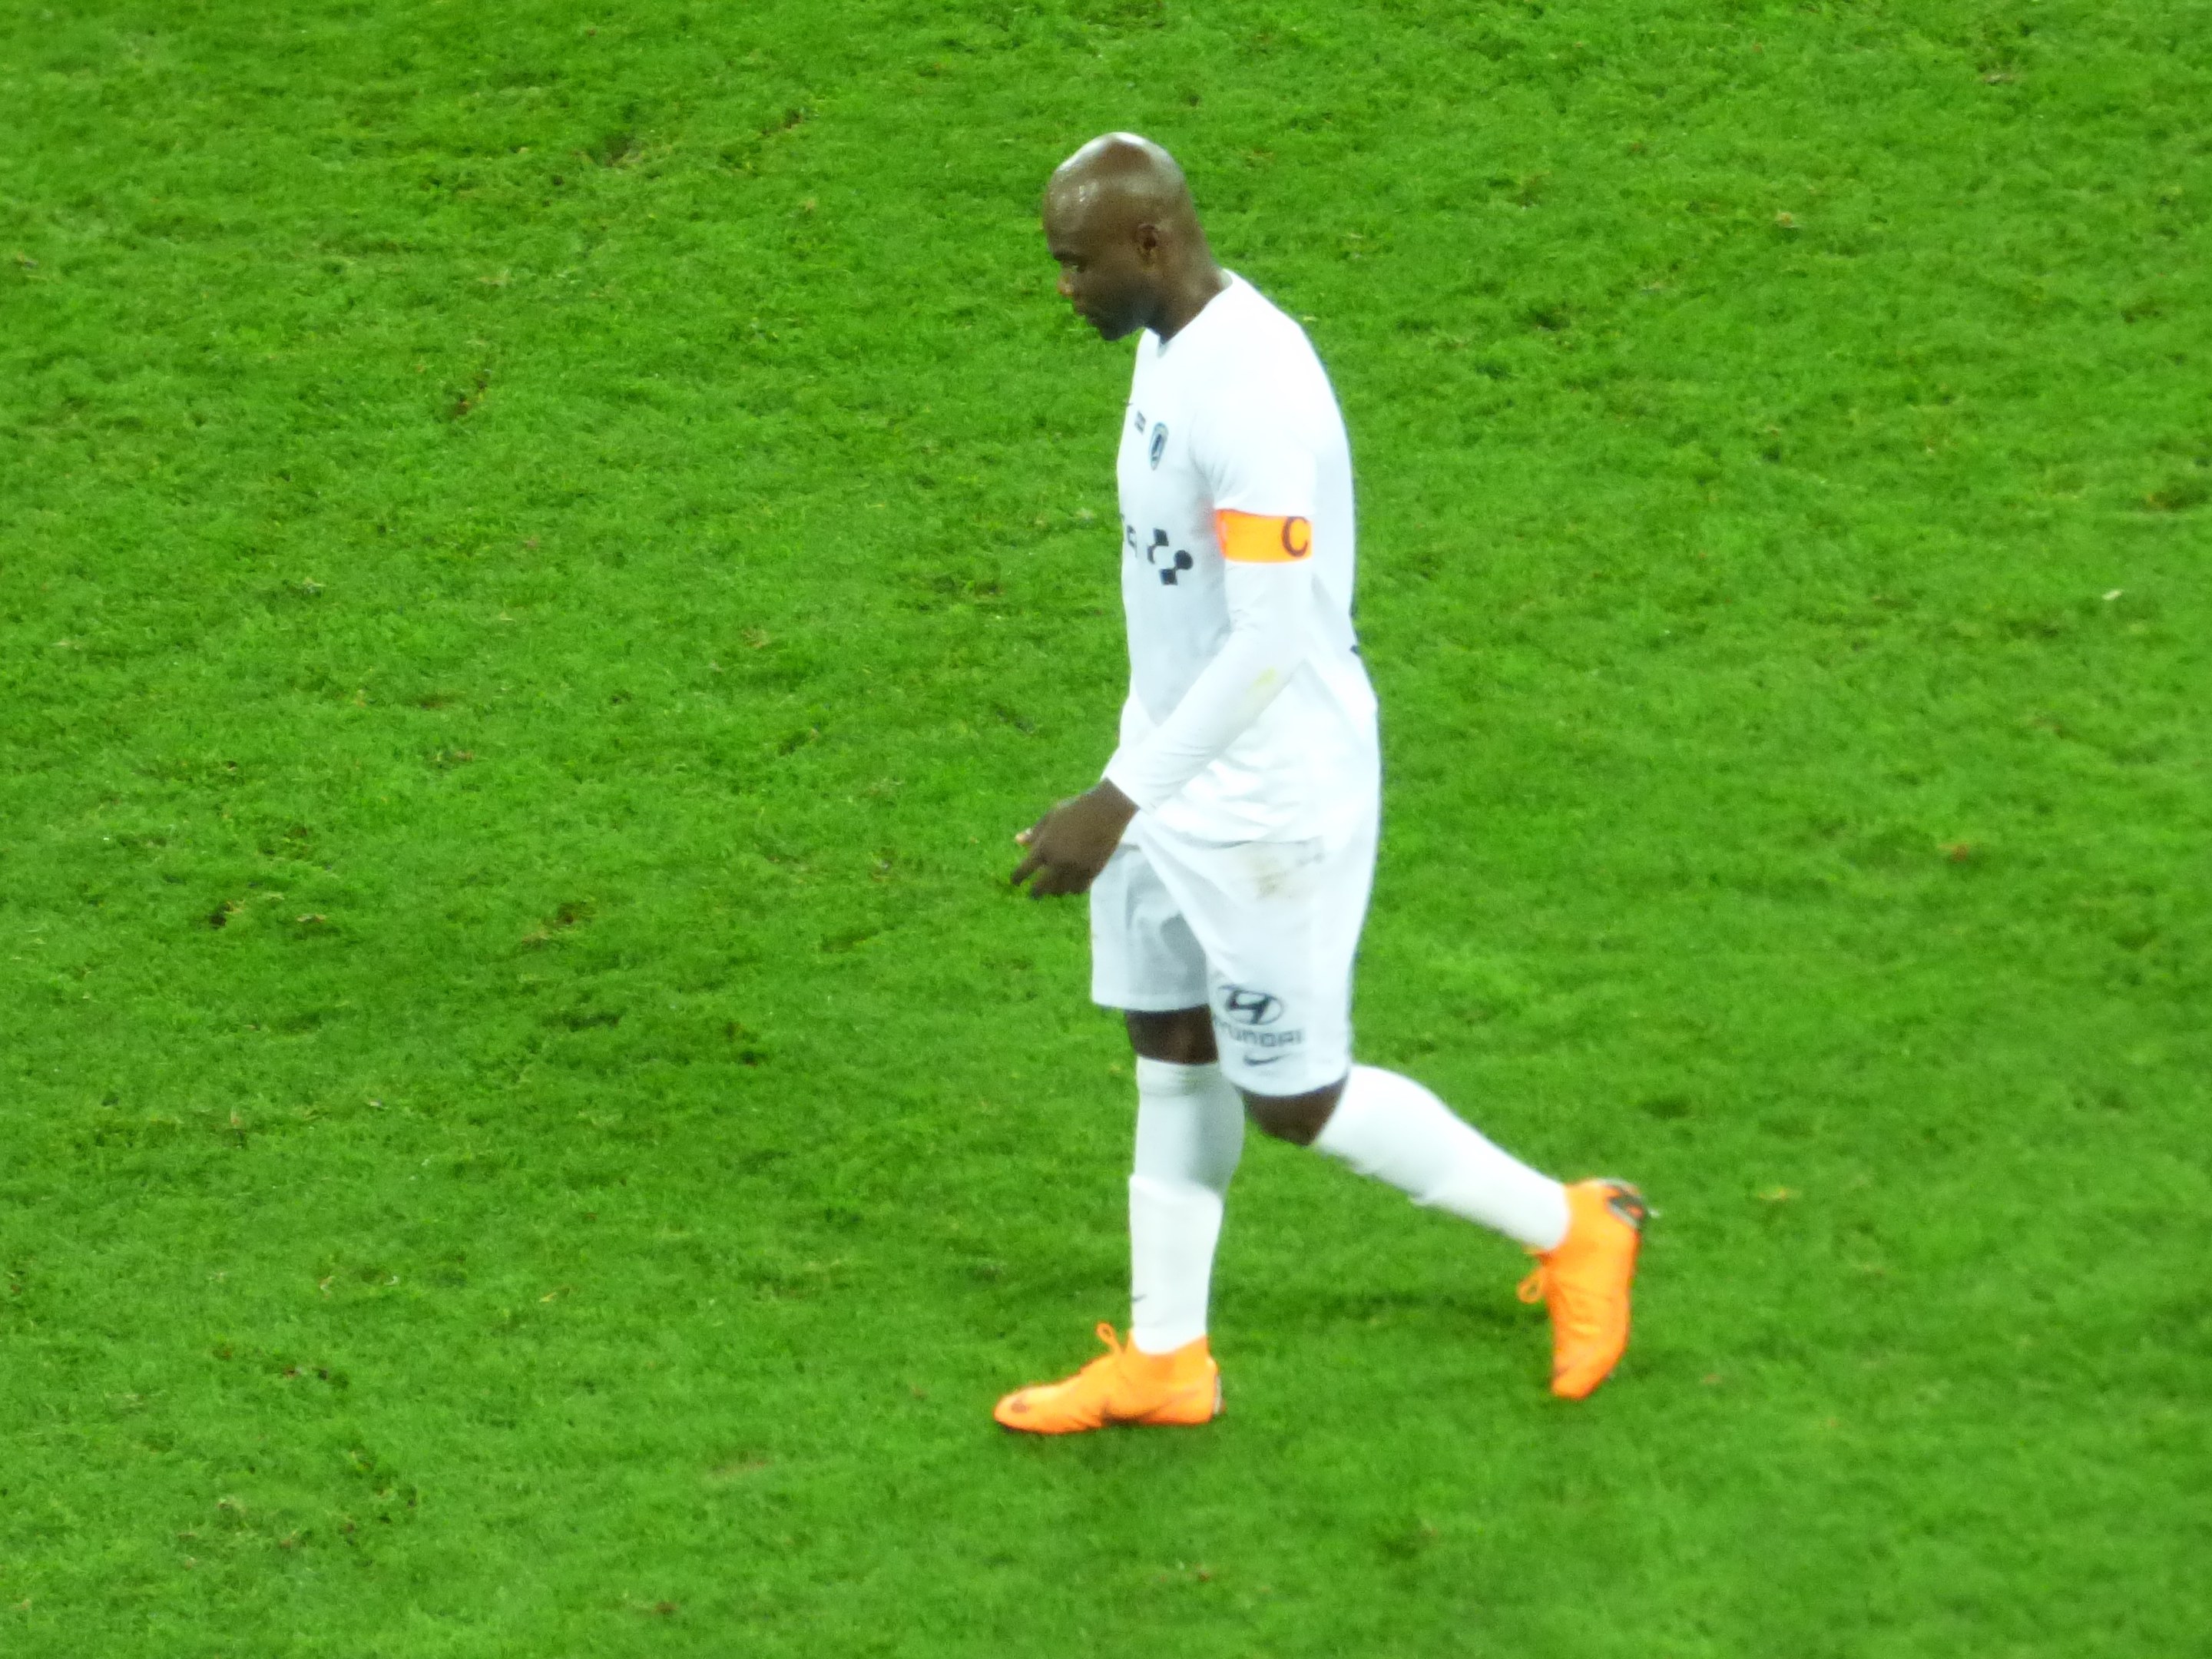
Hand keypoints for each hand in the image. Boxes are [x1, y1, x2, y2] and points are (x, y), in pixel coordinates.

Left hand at [1010, 781, 1138, 897]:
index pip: (1025, 869)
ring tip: (1053, 890)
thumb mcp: (1051, 816)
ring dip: (1054, 891)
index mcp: (1044, 847)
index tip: (1015, 881)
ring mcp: (1075, 869)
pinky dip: (1072, 890)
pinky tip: (1071, 887)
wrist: (1105, 811)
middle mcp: (1058, 862)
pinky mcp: (1091, 872)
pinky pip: (1078, 889)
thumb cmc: (1075, 809)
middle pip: (1041, 886)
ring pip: (1060, 890)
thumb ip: (1035, 832)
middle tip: (1033, 895)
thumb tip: (1018, 841)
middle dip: (1035, 893)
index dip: (1017, 878)